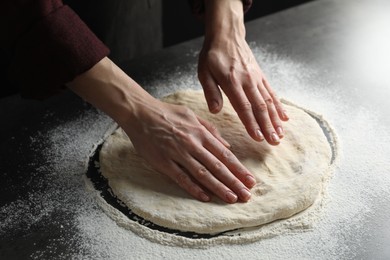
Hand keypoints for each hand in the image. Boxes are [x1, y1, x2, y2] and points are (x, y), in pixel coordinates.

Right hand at [122, 99, 256, 202]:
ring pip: (202, 174)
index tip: (250, 180)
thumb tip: (227, 145)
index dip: (238, 169)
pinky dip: (193, 188)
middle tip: (246, 195)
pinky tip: (205, 197)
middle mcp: (192, 144)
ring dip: (218, 187)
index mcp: (200, 133)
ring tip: (231, 198)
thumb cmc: (167, 113)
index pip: (224, 154)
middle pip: (217, 167)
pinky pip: (181, 178)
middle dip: (234, 182)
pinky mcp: (163, 162)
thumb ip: (210, 130)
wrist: (140, 112)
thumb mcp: (192, 115)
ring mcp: (177, 154)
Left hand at [198, 0, 288, 144]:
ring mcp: (256, 78)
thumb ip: (210, 91)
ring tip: (281, 134)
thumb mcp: (204, 72)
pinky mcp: (260, 76)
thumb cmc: (212, 56)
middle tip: (274, 142)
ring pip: (269, 101)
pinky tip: (285, 117)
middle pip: (260, 107)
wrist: (227, 36)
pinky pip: (272, 92)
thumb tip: (215, 111)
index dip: (252, 123)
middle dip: (268, 126)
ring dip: (275, 119)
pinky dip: (279, 106)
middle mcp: (247, 81)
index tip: (258, 138)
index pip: (244, 107)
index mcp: (231, 82)